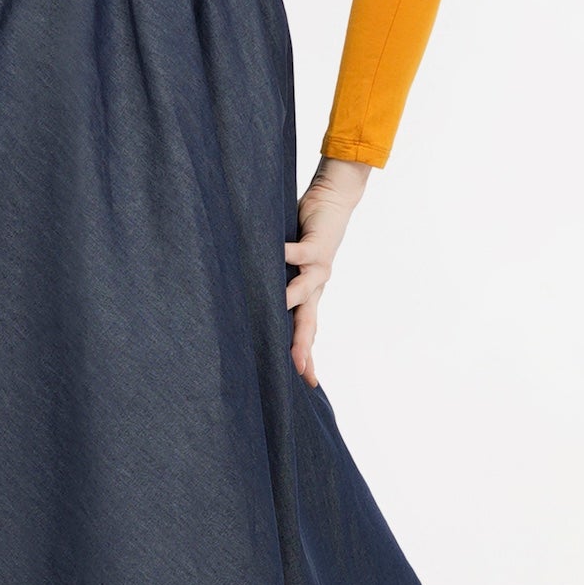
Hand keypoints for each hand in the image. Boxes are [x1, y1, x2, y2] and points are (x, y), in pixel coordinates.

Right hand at [283, 159, 371, 386]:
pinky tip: (274, 258)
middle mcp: (315, 286)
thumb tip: (249, 295)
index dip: (306, 356)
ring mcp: (317, 268)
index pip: (306, 331)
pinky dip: (285, 257)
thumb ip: (274, 279)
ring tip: (278, 314)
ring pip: (303, 293)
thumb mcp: (290, 264)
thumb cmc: (307, 233)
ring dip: (291, 303)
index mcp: (309, 294)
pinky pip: (297, 254)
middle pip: (307, 323)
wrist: (334, 202)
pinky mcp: (315, 247)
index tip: (308, 383)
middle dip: (302, 346)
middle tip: (299, 369)